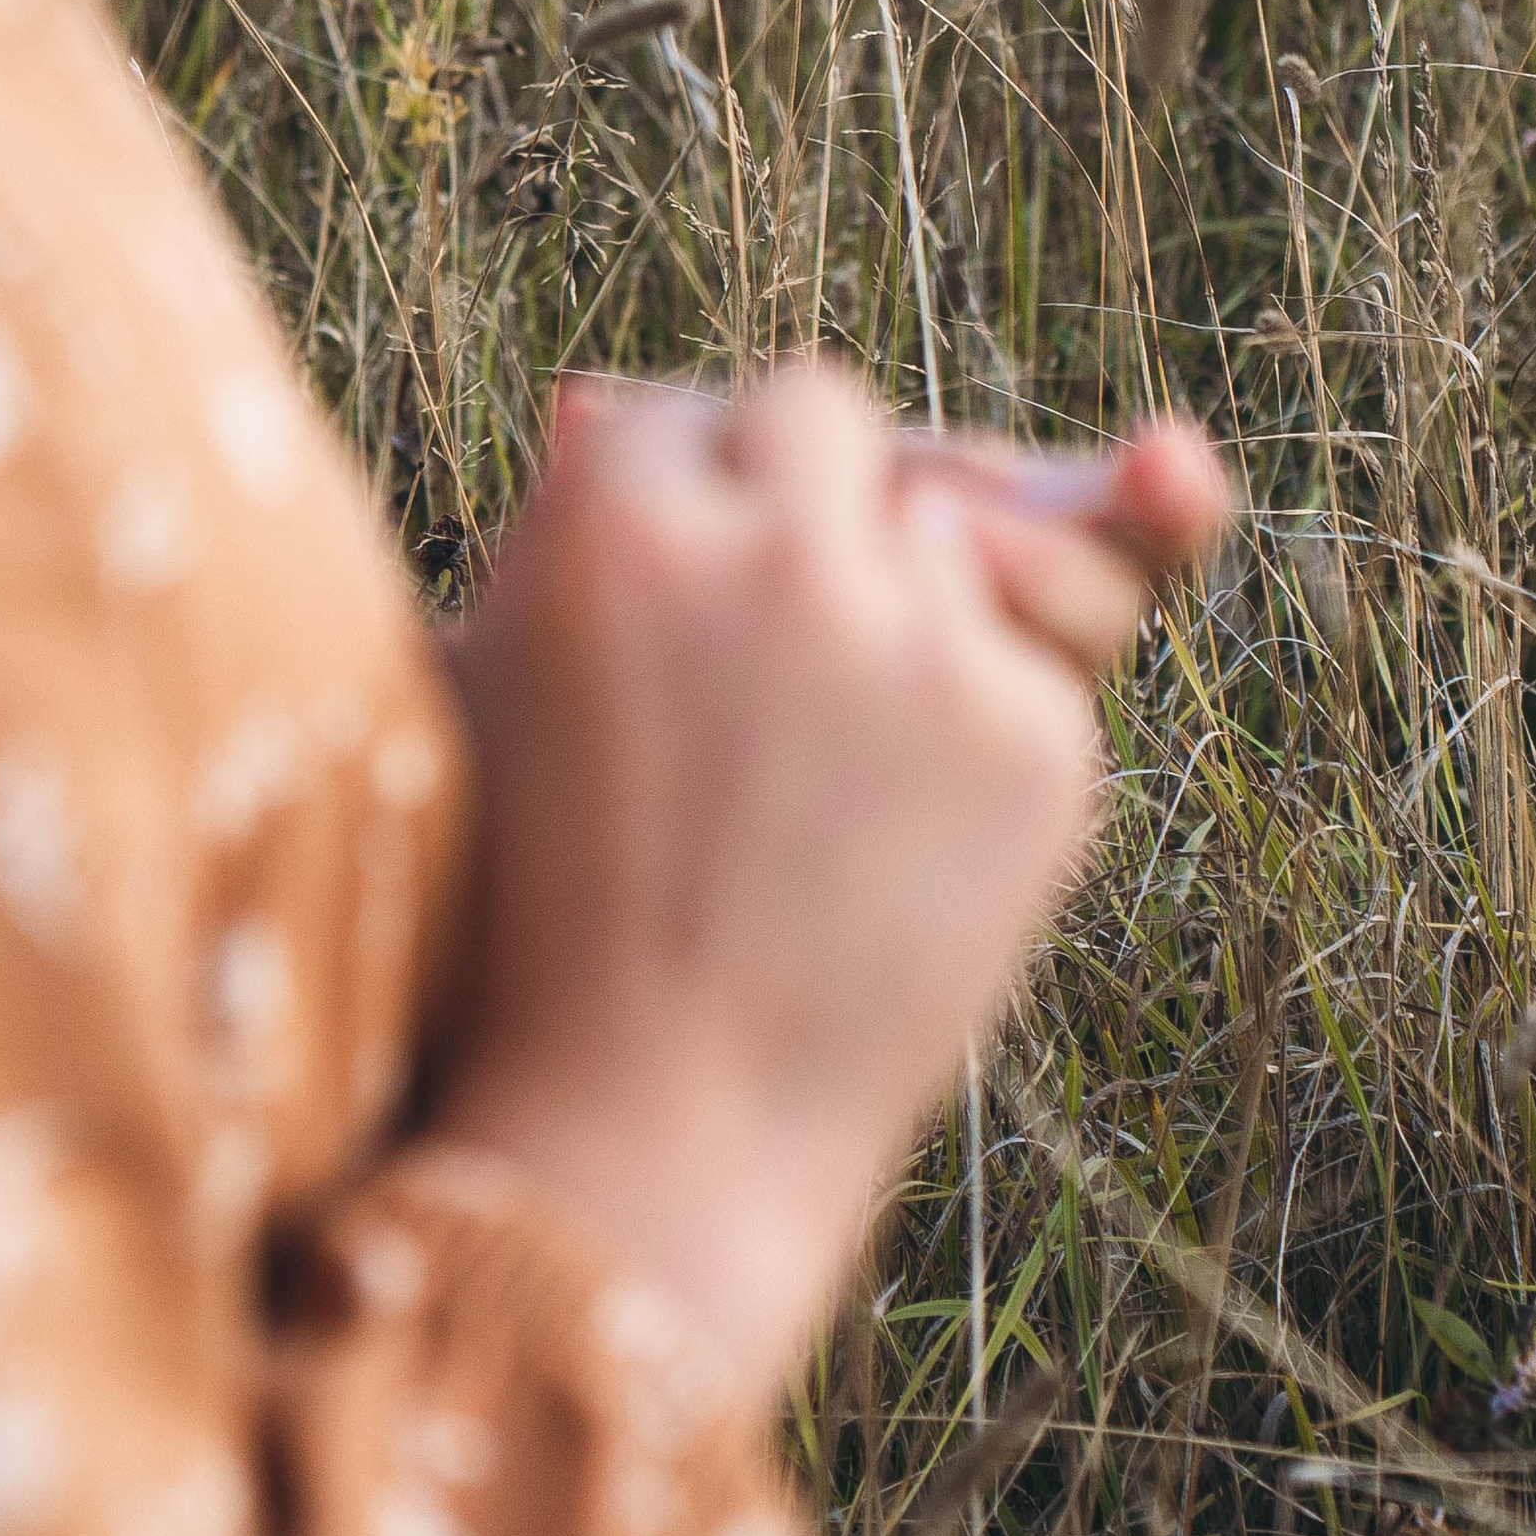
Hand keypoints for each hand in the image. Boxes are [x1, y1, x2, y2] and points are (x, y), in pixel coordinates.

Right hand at [427, 366, 1231, 1408]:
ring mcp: (922, 643)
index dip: (702, 506)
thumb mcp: (501, 686)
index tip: (685, 601)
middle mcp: (781, 549)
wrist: (649, 1143)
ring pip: (949, 530)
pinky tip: (881, 848)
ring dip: (899, 608)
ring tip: (809, 771)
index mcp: (618, 512)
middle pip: (831, 411)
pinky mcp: (1035, 740)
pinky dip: (972, 736)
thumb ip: (576, 522)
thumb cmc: (539, 909)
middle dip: (810, 499)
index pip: (707, 409)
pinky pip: (1025, 666)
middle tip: (762, 638)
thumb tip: (598, 392)